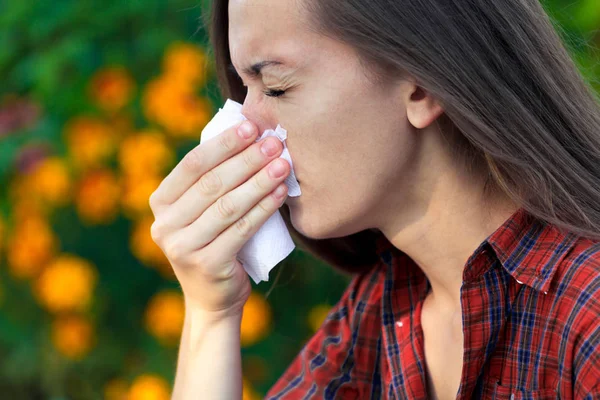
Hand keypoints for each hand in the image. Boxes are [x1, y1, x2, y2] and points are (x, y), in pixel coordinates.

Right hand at [149, 120, 289, 315]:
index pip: (192, 165)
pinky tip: (281, 192)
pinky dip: (264, 208)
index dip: (224, 143)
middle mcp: (164, 224)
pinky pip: (241, 229)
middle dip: (246, 159)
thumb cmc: (215, 241)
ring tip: (283, 164)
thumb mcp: (204, 210)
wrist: (213, 298)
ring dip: (259, 181)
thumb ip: (215, 180)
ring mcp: (182, 247)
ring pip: (228, 206)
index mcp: (160, 202)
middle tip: (274, 143)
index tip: (252, 126)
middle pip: (211, 183)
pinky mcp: (206, 264)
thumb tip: (251, 134)